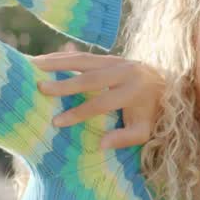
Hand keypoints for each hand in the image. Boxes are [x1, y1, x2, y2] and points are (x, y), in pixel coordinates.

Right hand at [33, 51, 163, 149]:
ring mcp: (116, 60)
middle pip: (90, 77)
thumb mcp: (144, 130)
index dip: (79, 112)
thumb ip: (125, 138)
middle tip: (40, 87)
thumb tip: (100, 145)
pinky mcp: (109, 56)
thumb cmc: (151, 112)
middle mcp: (125, 71)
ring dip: (57, 61)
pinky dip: (62, 56)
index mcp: (133, 90)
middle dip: (64, 83)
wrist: (166, 84)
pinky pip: (83, 55)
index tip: (57, 122)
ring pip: (83, 59)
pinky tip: (44, 59)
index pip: (101, 103)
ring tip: (33, 65)